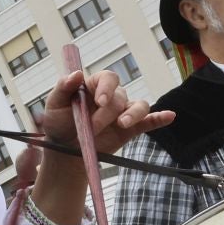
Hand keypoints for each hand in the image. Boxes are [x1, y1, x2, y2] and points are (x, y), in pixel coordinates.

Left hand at [30, 71, 173, 220]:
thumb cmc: (59, 123)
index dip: (106, 88)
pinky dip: (159, 118)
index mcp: (95, 86)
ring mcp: (122, 112)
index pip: (108, 78)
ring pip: (139, 106)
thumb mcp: (54, 105)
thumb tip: (75, 75)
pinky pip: (148, 121)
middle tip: (91, 128)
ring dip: (134, 114)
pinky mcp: (130, 129)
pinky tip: (169, 117)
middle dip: (107, 113)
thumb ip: (63, 88)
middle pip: (120, 97)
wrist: (65, 149)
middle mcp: (111, 96)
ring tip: (123, 124)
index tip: (99, 101)